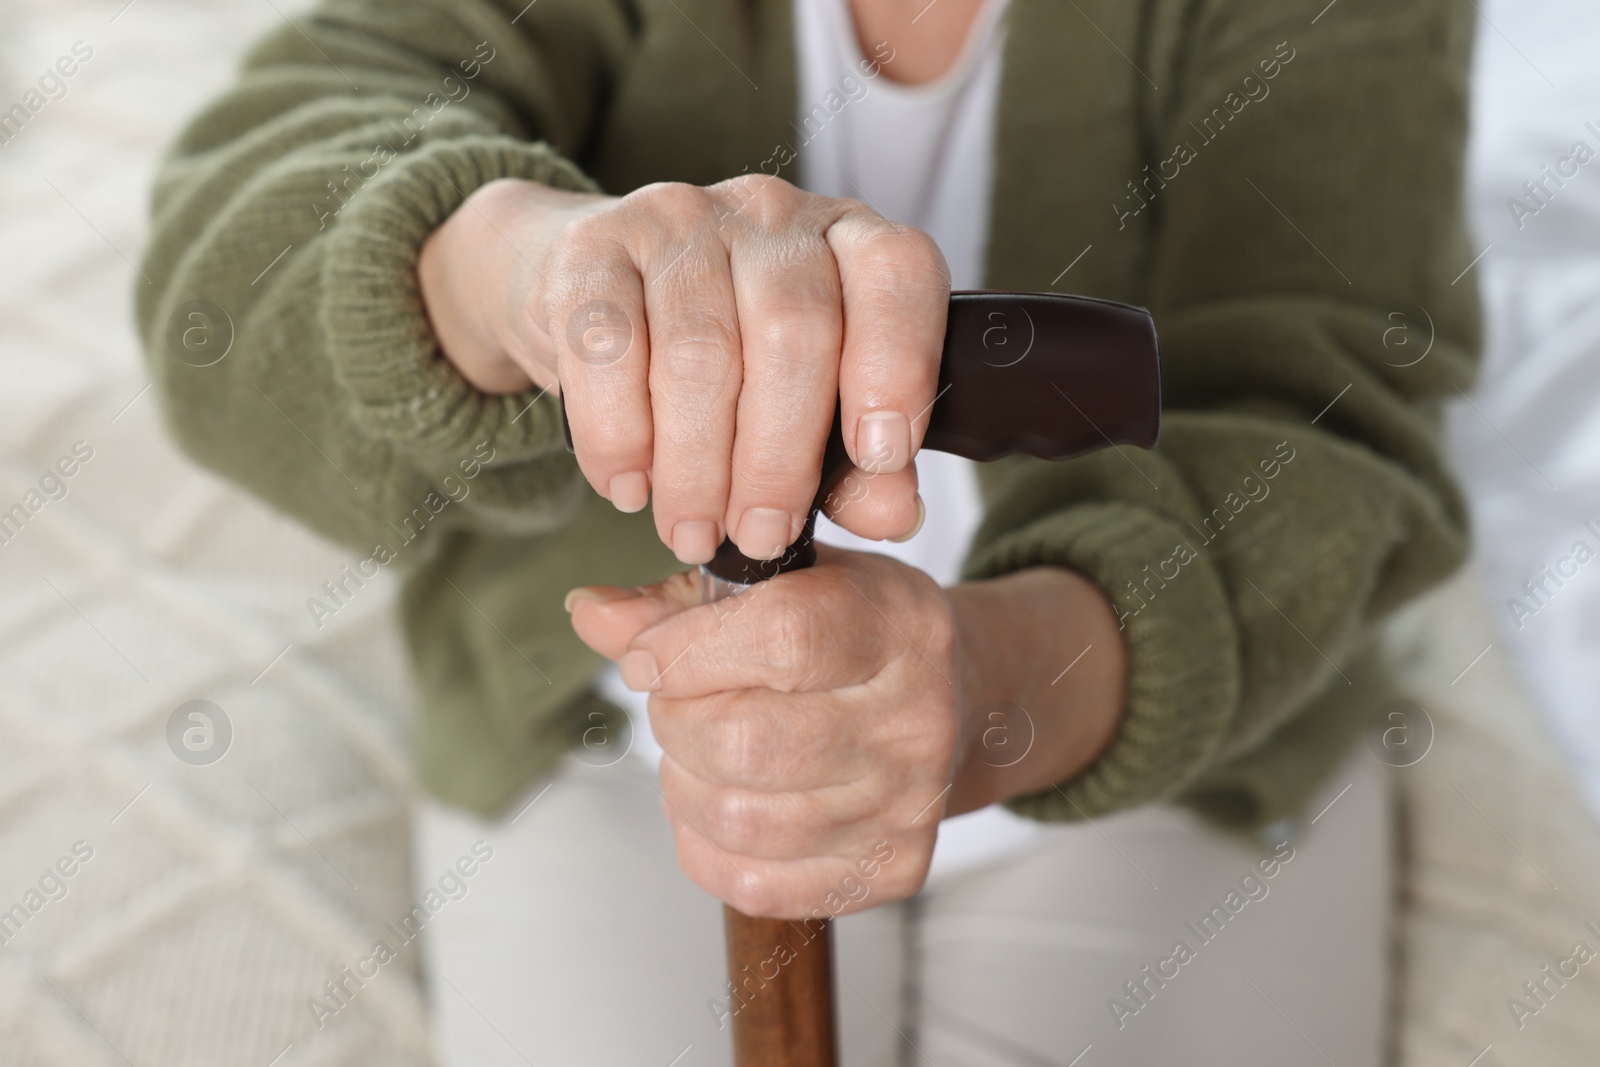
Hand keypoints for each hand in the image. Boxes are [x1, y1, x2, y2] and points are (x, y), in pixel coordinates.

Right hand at [417, 176, 949, 563]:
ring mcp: (679, 220)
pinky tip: (629, 486)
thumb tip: (893, 516)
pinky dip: (619, 435)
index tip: (881, 457)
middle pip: (792, 330)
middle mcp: (770, 216)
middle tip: (760, 535)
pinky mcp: (593, 247)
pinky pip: (607, 347)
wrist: (594, 301)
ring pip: (699, 351)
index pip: (896, 273)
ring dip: (696, 466)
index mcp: (847, 240)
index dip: (898, 364)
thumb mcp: (807, 412)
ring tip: (692, 531)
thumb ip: (854, 468)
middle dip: (778, 457)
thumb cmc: (727, 363)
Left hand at [565, 546, 1125, 918]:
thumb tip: (591, 615)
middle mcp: (916, 716)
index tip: (650, 656)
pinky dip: (706, 847)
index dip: (687, 651)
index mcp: (897, 623)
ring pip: (740, 818)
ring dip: (683, 785)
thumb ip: (678, 601)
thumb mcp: (780, 586)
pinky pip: (755, 884)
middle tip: (678, 702)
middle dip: (674, 721)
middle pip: (745, 741)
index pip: (783, 639)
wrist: (956, 697)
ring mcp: (909, 802)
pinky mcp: (892, 869)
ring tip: (697, 752)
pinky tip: (721, 802)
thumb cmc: (853, 633)